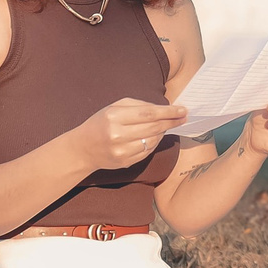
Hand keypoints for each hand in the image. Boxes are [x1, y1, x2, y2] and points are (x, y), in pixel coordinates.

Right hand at [72, 97, 186, 171]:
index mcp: (114, 117)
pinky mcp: (125, 162)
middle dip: (171, 121)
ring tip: (167, 125)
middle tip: (184, 117)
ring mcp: (121, 151)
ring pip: (153, 140)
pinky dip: (155, 142)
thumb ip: (138, 105)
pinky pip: (148, 151)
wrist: (83, 148)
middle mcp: (117, 135)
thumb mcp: (114, 108)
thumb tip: (163, 108)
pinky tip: (155, 136)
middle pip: (153, 127)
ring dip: (163, 132)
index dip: (168, 112)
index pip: (148, 113)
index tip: (183, 110)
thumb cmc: (101, 123)